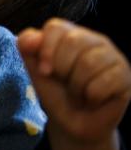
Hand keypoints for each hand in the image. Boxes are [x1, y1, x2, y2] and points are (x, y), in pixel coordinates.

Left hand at [18, 19, 130, 149]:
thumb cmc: (56, 91)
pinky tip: (93, 100)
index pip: (56, 27)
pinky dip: (92, 97)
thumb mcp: (35, 69)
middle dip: (62, 69)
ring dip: (76, 86)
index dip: (46, 50)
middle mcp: (95, 40)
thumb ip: (28, 47)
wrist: (73, 123)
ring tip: (79, 92)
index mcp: (71, 33)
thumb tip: (33, 38)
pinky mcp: (126, 76)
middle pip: (73, 42)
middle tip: (65, 83)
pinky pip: (104, 83)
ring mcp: (114, 57)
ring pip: (89, 63)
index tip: (44, 71)